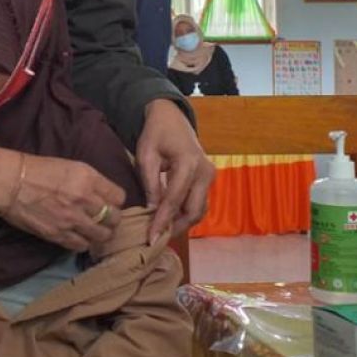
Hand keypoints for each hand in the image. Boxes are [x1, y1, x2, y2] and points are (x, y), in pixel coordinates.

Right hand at [0, 146, 125, 251]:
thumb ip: (90, 182)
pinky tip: (79, 237)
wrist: (9, 182)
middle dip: (112, 219)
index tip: (109, 202)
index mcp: (88, 177)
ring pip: (103, 236)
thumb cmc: (37, 169)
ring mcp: (72, 219)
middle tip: (104, 219)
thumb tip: (104, 196)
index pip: (119, 196)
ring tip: (95, 231)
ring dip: (101, 234)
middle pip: (114, 218)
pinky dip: (84, 243)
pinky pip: (82, 246)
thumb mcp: (70, 166)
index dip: (115, 200)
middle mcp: (84, 199)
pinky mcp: (59, 235)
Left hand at [139, 99, 214, 244]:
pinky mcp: (209, 179)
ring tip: (163, 232)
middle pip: (193, 210)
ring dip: (183, 223)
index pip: (174, 200)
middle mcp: (205, 172)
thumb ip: (150, 184)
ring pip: (200, 210)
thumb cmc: (156, 133)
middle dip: (176, 227)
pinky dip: (187, 214)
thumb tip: (151, 211)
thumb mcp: (146, 155)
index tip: (151, 238)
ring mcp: (210, 176)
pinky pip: (200, 203)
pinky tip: (171, 220)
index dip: (162, 221)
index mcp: (188, 163)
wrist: (172, 118)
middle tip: (157, 238)